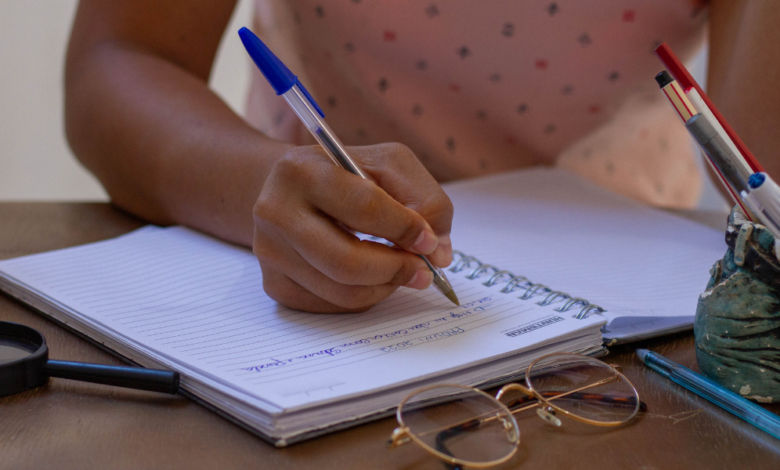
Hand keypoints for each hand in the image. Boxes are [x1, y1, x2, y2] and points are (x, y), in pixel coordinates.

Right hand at [253, 143, 453, 312]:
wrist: (292, 190)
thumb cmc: (346, 175)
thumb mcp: (388, 165)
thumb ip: (424, 199)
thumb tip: (438, 252)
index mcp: (301, 170)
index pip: (364, 208)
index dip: (405, 229)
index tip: (430, 240)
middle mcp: (274, 212)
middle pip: (347, 262)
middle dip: (397, 269)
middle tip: (424, 271)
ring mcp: (270, 252)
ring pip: (342, 291)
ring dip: (385, 286)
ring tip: (403, 270)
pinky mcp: (275, 284)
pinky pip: (333, 305)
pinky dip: (365, 296)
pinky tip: (373, 276)